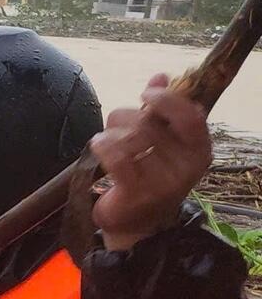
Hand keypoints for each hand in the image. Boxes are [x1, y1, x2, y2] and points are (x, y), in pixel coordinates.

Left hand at [90, 73, 211, 251]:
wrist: (138, 223)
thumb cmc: (150, 175)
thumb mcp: (162, 142)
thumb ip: (162, 111)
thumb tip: (160, 76)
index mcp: (199, 149)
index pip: (189, 115)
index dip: (166, 99)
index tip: (147, 93)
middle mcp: (186, 166)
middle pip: (147, 123)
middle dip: (124, 118)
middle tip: (116, 129)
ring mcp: (163, 182)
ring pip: (128, 136)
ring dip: (110, 134)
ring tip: (107, 143)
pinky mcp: (136, 193)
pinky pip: (115, 156)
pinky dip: (102, 146)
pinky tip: (98, 147)